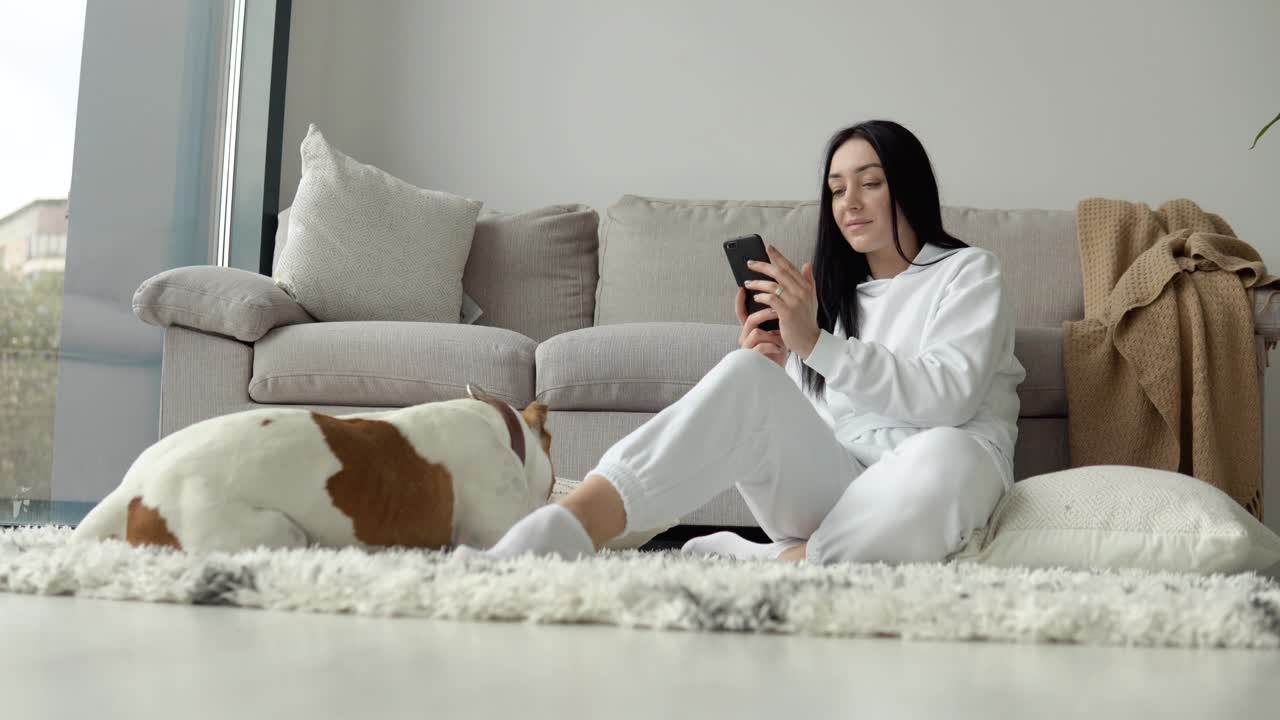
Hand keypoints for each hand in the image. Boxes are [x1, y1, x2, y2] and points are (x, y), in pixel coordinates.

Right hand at [735, 287, 786, 367]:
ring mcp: (748, 348)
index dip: (740, 301)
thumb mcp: (777, 331)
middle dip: (764, 314)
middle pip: (750, 320)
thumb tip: (781, 298)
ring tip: (781, 336)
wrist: (778, 370)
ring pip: (755, 332)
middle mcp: (746, 337)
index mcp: (750, 330)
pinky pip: (760, 347)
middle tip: (777, 311)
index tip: (742, 288)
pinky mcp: (752, 359)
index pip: (741, 313)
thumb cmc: (777, 350)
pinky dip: (772, 346)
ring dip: (771, 333)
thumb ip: (775, 317)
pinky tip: (780, 348)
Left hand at [745, 245, 820, 359]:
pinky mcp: (787, 312)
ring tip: (747, 283)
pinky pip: (771, 299)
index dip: (778, 256)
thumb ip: (808, 281)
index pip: (790, 267)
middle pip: (779, 272)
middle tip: (750, 263)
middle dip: (762, 265)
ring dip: (757, 283)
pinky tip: (755, 297)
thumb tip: (807, 264)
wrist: (810, 341)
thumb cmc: (807, 320)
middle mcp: (802, 291)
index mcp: (806, 286)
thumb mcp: (811, 298)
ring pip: (773, 285)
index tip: (768, 248)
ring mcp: (795, 302)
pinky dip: (762, 296)